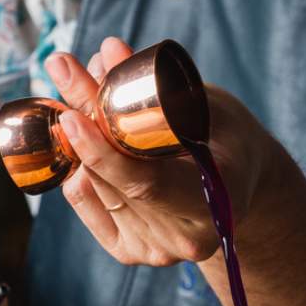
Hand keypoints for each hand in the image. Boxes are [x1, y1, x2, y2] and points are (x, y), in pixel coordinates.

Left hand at [44, 37, 284, 265]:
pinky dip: (79, 169)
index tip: (72, 115)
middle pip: (113, 182)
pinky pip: (87, 204)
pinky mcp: (131, 253)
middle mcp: (184, 238)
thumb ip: (158, 87)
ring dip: (78, 142)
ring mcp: (156, 251)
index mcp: (215, 204)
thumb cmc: (231, 141)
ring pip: (95, 190)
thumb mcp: (209, 107)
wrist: (239, 190)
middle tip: (66, 70)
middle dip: (84, 125)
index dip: (103, 151)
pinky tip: (86, 142)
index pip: (145, 183)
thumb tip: (105, 52)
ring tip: (81, 97)